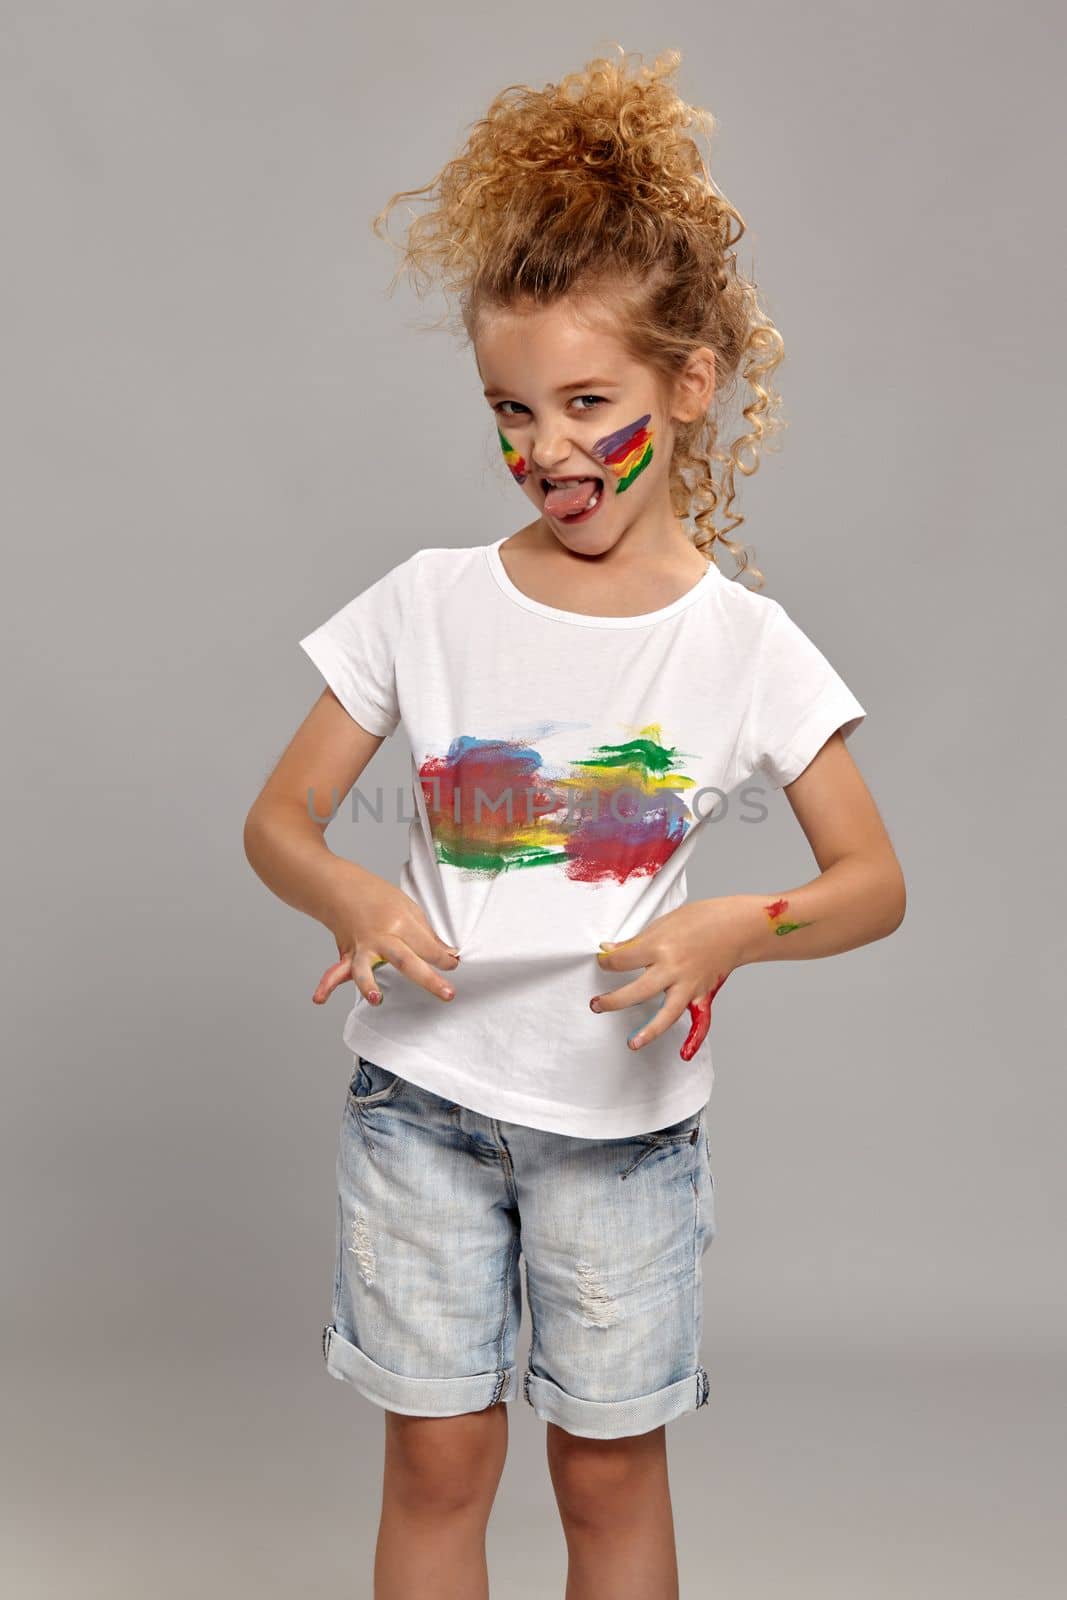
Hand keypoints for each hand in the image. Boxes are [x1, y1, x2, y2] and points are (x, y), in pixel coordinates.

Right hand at [312, 873, 459, 1007]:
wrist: (342, 887)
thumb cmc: (378, 896)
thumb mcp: (409, 908)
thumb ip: (426, 935)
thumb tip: (446, 955)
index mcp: (400, 922)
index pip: (427, 946)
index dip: (445, 959)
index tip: (454, 965)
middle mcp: (380, 937)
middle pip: (405, 961)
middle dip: (428, 979)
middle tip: (448, 994)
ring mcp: (361, 947)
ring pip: (364, 969)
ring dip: (368, 985)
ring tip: (376, 999)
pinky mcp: (347, 954)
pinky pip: (335, 971)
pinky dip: (326, 985)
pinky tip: (319, 999)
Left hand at [591, 899, 742, 1059]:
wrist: (736, 926)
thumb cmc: (700, 919)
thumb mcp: (661, 923)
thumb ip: (636, 942)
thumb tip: (610, 951)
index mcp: (659, 947)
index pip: (621, 960)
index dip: (606, 961)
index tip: (602, 962)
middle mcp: (673, 968)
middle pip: (637, 990)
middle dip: (613, 1000)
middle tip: (597, 1005)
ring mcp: (690, 984)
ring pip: (667, 1012)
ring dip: (649, 1030)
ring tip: (632, 1043)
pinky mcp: (704, 994)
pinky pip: (701, 1021)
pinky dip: (694, 1038)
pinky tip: (684, 1053)